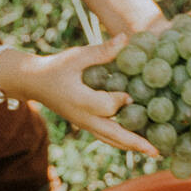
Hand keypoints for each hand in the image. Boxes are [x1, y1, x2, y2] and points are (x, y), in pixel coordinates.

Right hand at [5, 36, 157, 156]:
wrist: (33, 82)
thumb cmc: (56, 66)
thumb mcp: (77, 56)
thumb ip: (102, 51)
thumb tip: (126, 38)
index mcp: (81, 101)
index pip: (107, 106)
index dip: (122, 101)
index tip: (132, 95)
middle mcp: (84, 118)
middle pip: (113, 134)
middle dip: (136, 143)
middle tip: (157, 152)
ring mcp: (84, 124)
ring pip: (110, 140)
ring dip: (131, 147)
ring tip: (153, 153)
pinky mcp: (85, 125)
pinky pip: (105, 137)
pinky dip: (121, 141)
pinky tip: (137, 143)